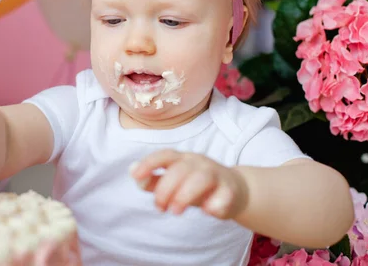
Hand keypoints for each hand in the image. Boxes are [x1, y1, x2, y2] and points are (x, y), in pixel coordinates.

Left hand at [130, 149, 248, 218]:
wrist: (235, 190)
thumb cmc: (197, 186)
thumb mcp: (173, 182)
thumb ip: (153, 180)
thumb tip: (132, 171)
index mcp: (183, 159)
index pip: (165, 155)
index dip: (149, 163)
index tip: (136, 176)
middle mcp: (199, 163)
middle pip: (180, 169)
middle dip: (166, 189)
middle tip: (160, 208)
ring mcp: (217, 175)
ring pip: (201, 178)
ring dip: (185, 195)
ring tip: (175, 211)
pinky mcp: (230, 191)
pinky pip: (224, 195)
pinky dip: (214, 204)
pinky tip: (206, 211)